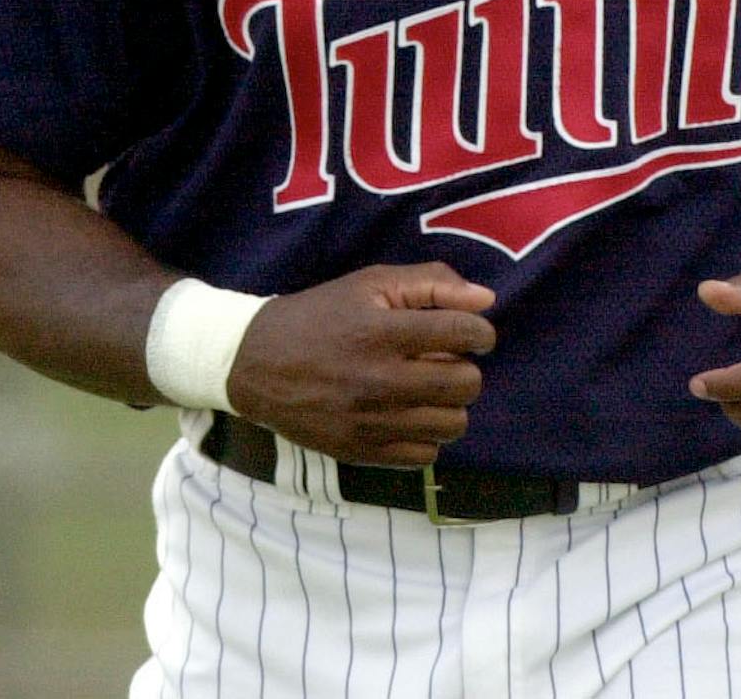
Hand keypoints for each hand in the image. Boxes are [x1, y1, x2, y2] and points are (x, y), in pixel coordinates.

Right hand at [226, 263, 494, 466]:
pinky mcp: (360, 453)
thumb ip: (431, 283)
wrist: (254, 363)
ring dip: (450, 404)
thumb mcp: (370, 283)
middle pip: (466, 384)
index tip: (473, 334)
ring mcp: (369, 422)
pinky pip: (425, 456)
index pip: (463, 333)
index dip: (481, 332)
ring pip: (452, 424)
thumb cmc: (320, 316)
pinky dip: (426, 435)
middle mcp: (378, 380)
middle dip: (467, 368)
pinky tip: (408, 414)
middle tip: (447, 361)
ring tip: (428, 389)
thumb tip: (486, 300)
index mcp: (381, 332)